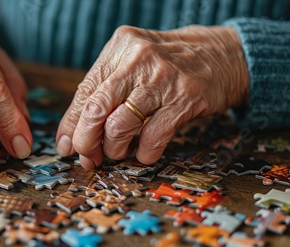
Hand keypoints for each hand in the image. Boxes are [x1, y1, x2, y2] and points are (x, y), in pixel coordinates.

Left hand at [56, 25, 248, 168]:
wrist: (222, 54)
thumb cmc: (168, 64)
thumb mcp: (133, 63)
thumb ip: (104, 91)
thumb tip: (72, 136)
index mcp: (120, 47)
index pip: (84, 92)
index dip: (71, 125)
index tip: (67, 145)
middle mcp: (139, 59)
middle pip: (96, 109)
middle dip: (86, 141)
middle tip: (88, 156)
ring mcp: (164, 78)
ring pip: (120, 126)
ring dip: (114, 149)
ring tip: (119, 152)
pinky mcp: (186, 98)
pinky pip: (153, 137)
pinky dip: (144, 153)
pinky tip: (143, 154)